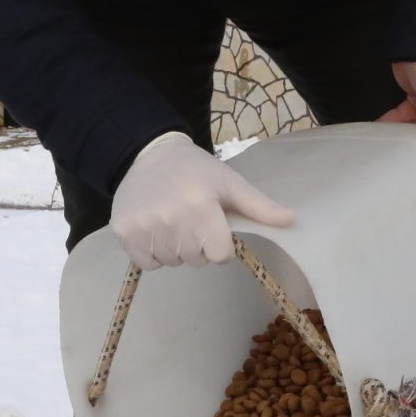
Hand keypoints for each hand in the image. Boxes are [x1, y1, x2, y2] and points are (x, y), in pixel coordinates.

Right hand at [109, 132, 295, 269]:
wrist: (148, 153)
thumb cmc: (196, 170)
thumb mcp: (230, 184)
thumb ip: (259, 207)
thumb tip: (292, 221)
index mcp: (201, 206)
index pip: (220, 255)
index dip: (220, 243)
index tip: (213, 224)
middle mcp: (171, 218)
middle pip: (196, 260)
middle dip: (198, 244)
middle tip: (190, 218)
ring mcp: (144, 226)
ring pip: (172, 263)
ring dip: (176, 249)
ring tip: (172, 221)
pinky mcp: (123, 232)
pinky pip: (147, 263)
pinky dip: (153, 252)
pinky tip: (155, 228)